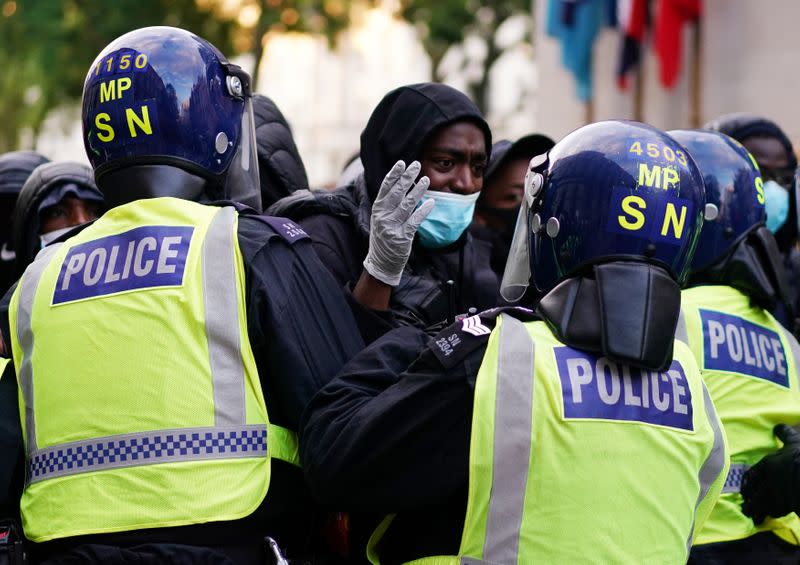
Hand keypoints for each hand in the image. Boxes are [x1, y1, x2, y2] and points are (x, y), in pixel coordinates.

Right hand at [363, 160, 433, 285]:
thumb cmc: (383, 238)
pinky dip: (423, 211)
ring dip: (417, 191)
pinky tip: (431, 202)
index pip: (385, 188)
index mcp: (377, 209)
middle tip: (417, 165)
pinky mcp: (402, 238)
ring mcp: (392, 227)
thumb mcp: (380, 218)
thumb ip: (388, 203)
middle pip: (397, 193)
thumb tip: (400, 183)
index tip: (402, 163)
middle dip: (407, 177)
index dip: (394, 175)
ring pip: (407, 205)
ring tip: (426, 180)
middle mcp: (383, 216)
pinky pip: (415, 221)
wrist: (381, 263)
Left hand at [741, 424, 799, 523]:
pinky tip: (768, 517)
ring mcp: (776, 494)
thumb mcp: (794, 442)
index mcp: (768, 464)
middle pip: (753, 492)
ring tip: (752, 516)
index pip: (751, 476)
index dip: (747, 483)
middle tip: (746, 504)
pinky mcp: (786, 506)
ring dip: (755, 510)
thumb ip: (784, 434)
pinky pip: (774, 512)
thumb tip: (778, 426)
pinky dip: (770, 515)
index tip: (745, 489)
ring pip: (760, 504)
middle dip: (749, 499)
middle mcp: (768, 480)